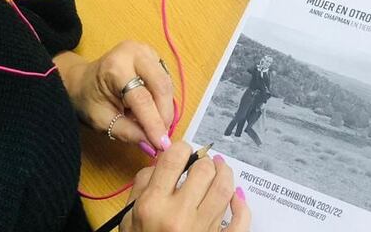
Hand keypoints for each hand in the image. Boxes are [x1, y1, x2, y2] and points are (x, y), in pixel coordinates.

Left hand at [57, 41, 174, 152]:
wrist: (82, 80)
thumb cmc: (89, 100)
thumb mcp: (102, 121)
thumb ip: (127, 132)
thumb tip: (152, 144)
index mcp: (116, 66)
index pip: (142, 98)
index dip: (153, 123)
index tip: (162, 144)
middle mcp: (135, 53)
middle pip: (161, 86)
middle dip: (164, 115)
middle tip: (163, 138)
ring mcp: (146, 51)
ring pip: (167, 84)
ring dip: (165, 108)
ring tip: (157, 126)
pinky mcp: (154, 56)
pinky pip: (166, 81)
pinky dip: (164, 99)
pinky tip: (155, 111)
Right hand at [120, 142, 250, 231]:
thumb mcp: (128, 217)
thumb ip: (142, 185)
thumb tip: (163, 163)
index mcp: (153, 205)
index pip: (174, 159)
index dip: (182, 148)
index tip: (183, 152)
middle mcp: (179, 216)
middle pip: (204, 170)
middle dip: (204, 162)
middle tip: (201, 164)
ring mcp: (202, 230)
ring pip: (225, 189)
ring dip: (225, 174)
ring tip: (220, 169)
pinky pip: (240, 220)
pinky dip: (241, 204)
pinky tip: (236, 195)